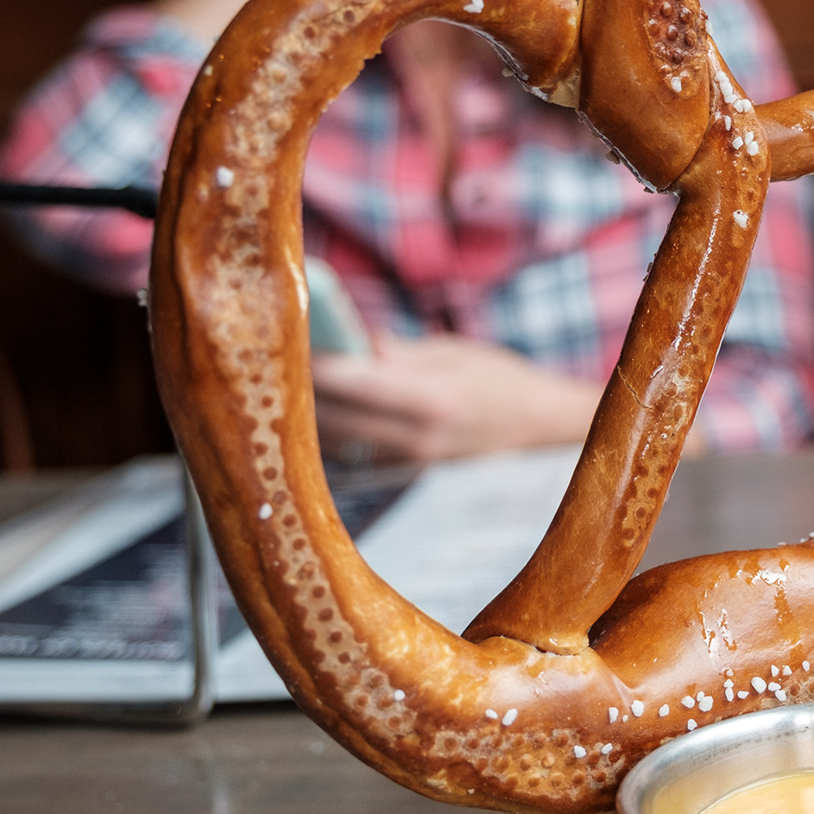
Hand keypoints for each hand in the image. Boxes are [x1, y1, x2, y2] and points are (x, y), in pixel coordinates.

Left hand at [308, 331, 599, 463]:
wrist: (539, 430)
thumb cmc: (498, 380)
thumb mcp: (451, 352)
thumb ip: (394, 352)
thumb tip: (342, 339)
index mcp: (435, 401)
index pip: (358, 383)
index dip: (318, 362)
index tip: (287, 337)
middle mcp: (418, 441)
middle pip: (337, 417)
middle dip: (303, 386)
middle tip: (274, 353)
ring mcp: (408, 465)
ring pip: (335, 440)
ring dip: (308, 409)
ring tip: (285, 375)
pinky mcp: (401, 476)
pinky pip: (349, 452)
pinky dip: (327, 427)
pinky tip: (314, 403)